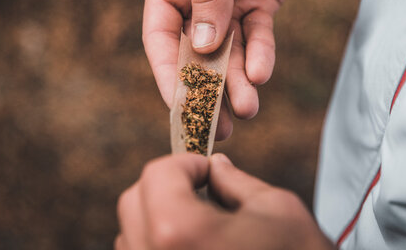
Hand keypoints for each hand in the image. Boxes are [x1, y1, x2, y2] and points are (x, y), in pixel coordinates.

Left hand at [115, 154, 331, 249]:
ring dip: (158, 216)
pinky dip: (157, 244)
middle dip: (167, 186)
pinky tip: (196, 247)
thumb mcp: (275, 209)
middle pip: (133, 202)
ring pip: (130, 235)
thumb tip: (214, 167)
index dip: (186, 164)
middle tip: (202, 190)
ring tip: (201, 224)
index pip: (157, 175)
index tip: (209, 171)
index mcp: (182, 234)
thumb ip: (234, 181)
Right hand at [143, 0, 302, 138]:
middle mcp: (193, 1)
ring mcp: (225, 8)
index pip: (159, 36)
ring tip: (247, 110)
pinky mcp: (255, 9)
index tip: (178, 106)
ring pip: (228, 55)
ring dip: (236, 84)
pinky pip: (257, 38)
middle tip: (216, 128)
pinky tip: (261, 76)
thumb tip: (202, 46)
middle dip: (205, 91)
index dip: (166, 73)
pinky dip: (260, 57)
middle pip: (194, 55)